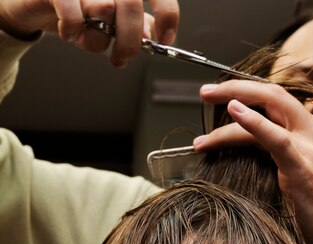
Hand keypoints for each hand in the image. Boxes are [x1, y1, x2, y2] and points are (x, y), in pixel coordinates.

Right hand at [0, 0, 178, 66]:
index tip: (164, 40)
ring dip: (97, 39)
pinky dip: (73, 31)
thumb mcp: (113, 18)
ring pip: (104, 12)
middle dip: (130, 43)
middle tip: (121, 59)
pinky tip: (69, 34)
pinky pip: (73, 15)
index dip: (166, 15)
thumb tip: (152, 37)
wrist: (37, 3)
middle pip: (132, 6)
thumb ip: (136, 24)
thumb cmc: (78, 9)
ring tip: (85, 38)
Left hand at [194, 81, 312, 243]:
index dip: (248, 93)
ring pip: (269, 109)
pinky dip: (253, 122)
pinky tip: (234, 112)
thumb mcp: (301, 179)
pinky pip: (276, 137)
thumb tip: (249, 154)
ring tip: (205, 109)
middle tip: (206, 92)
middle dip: (236, 87)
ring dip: (232, 103)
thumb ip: (282, 159)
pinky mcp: (305, 167)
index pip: (279, 102)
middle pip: (273, 95)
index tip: (221, 96)